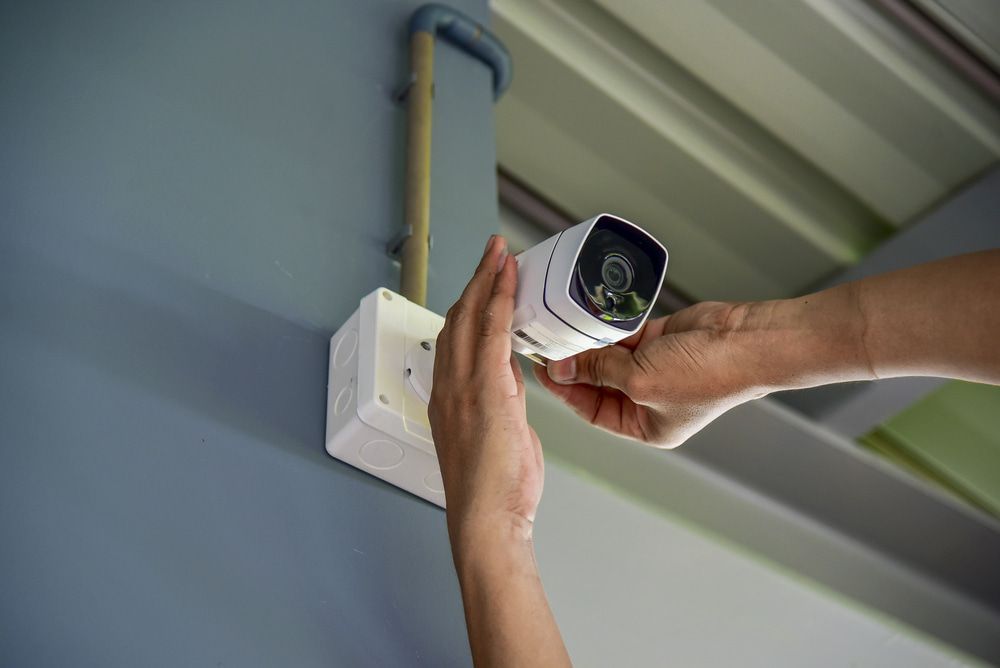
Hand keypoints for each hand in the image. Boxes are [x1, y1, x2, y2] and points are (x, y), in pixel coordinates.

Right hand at [430, 238, 569, 667]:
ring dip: (487, 281)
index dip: (470, 304)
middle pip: (458, 318)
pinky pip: (492, 333)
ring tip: (500, 254)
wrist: (487, 519)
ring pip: (471, 318)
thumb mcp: (500, 434)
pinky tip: (508, 280)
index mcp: (450, 398)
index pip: (457, 338)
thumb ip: (504, 402)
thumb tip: (512, 382)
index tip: (484, 281)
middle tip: (493, 252)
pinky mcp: (485, 391)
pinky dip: (499, 301)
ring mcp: (463, 387)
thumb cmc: (495, 490)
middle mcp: (449, 387)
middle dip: (476, 281)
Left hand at [534, 300, 763, 448]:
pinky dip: (607, 326)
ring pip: (609, 356)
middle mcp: (649, 400)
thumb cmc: (708, 376)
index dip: (565, 390)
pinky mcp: (661, 341)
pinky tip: (588, 315)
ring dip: (589, 342)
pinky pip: (624, 335)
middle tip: (547, 344)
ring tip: (562, 327)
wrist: (745, 341)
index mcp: (646, 426)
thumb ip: (598, 371)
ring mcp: (655, 369)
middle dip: (575, 365)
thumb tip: (561, 367)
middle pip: (597, 382)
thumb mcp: (640, 380)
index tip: (544, 370)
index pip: (591, 410)